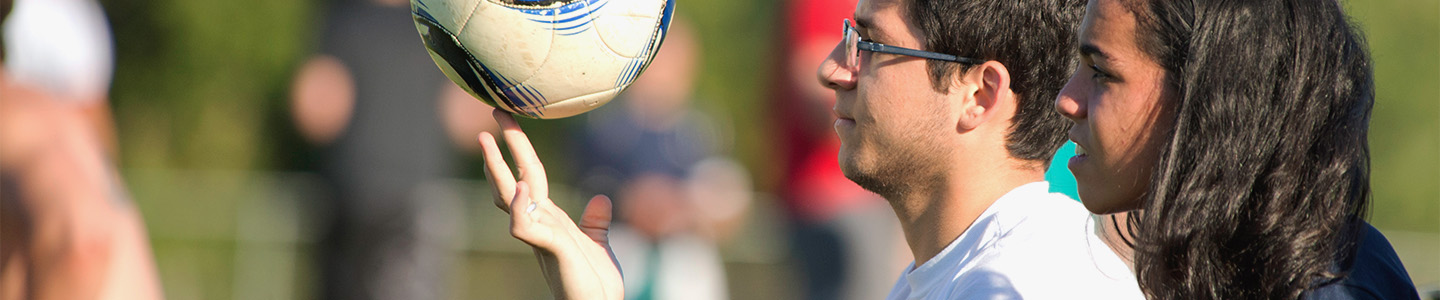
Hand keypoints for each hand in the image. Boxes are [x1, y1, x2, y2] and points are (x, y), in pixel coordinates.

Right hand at [480, 109, 623, 299]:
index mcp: (549, 218)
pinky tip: (521, 185)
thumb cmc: (595, 283)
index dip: (518, 147)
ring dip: (496, 169)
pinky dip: (520, 205)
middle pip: (512, 177)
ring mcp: (539, 235)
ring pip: (508, 197)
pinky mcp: (548, 248)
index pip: (528, 174)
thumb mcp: (598, 244)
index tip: (508, 120)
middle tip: (494, 112)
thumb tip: (601, 199)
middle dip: (501, 146)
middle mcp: (538, 223)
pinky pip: (524, 224)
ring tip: (486, 140)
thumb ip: (596, 222)